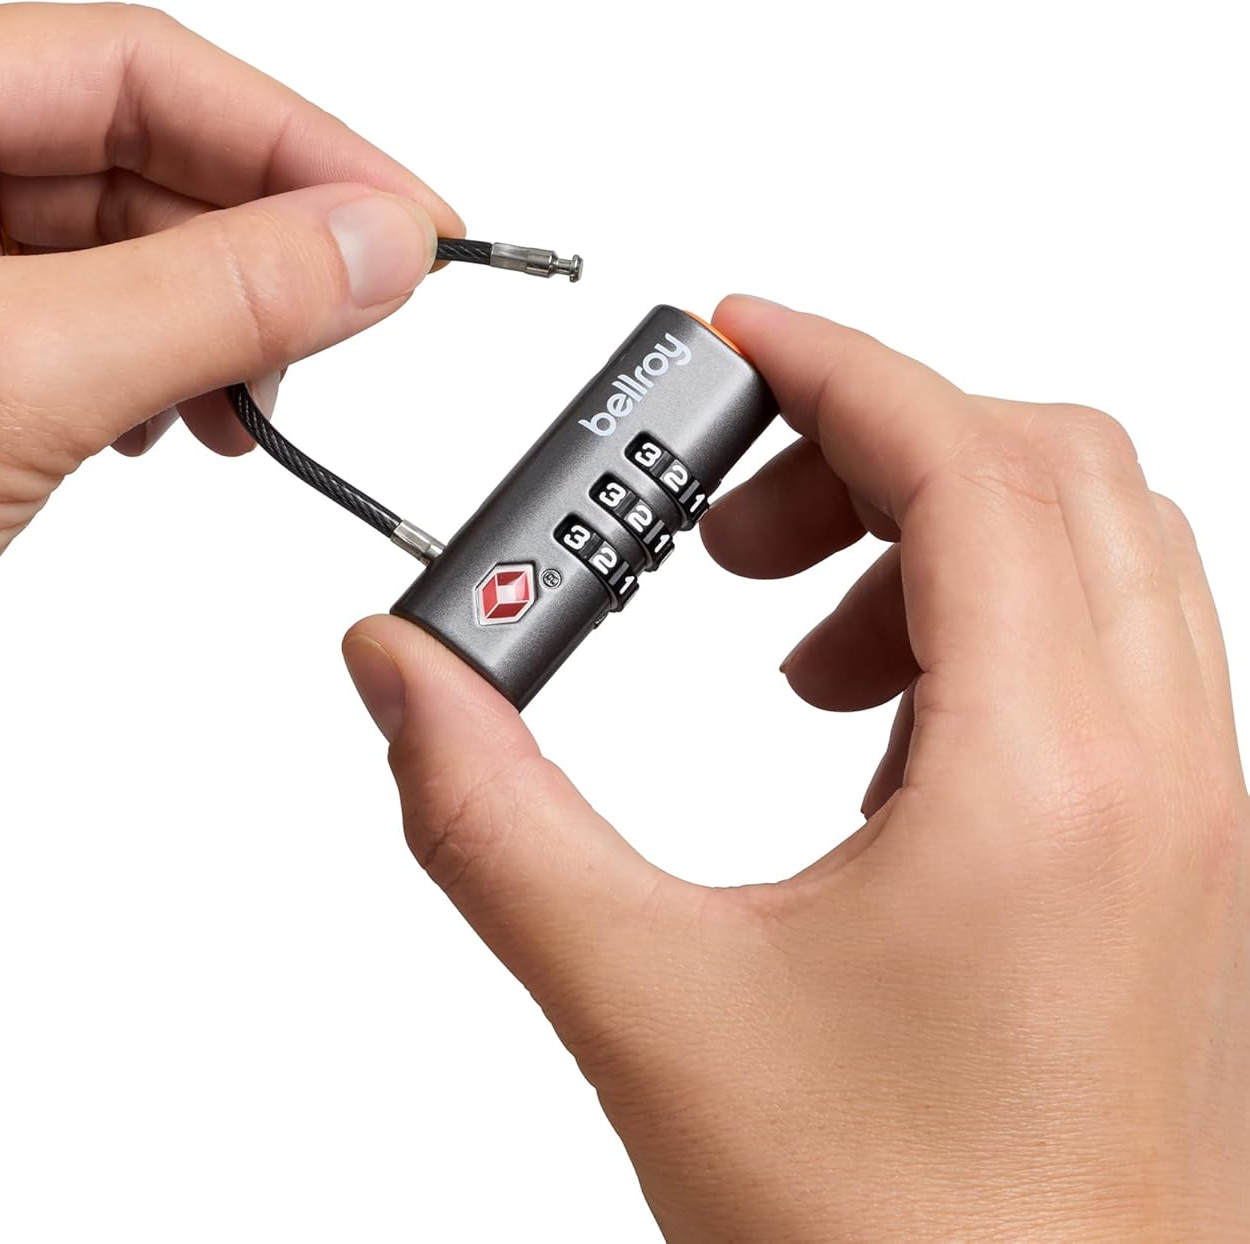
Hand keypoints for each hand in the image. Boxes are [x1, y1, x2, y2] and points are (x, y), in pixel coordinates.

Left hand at [0, 3, 459, 848]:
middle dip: (258, 237)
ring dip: (218, 316)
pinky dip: (163, 376)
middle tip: (360, 309)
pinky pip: (89, 339)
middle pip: (133, 155)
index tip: (404, 219)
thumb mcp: (9, 385)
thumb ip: (212, 296)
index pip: (128, 69)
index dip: (288, 139)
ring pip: (119, 254)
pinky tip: (181, 426)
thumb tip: (370, 241)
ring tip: (259, 396)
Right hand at [343, 296, 1248, 1239]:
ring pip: (1095, 553)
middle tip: (732, 515)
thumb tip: (405, 678)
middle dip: (875, 441)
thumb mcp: (642, 1004)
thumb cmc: (895, 1242)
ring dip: (938, 531)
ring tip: (796, 638)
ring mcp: (1191, 816)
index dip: (838, 366)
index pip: (967, 459)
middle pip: (1048, 470)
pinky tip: (873, 728)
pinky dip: (988, 620)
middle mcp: (1159, 774)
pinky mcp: (1175, 858)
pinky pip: (1107, 652)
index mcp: (1048, 782)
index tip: (736, 343)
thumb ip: (491, 819)